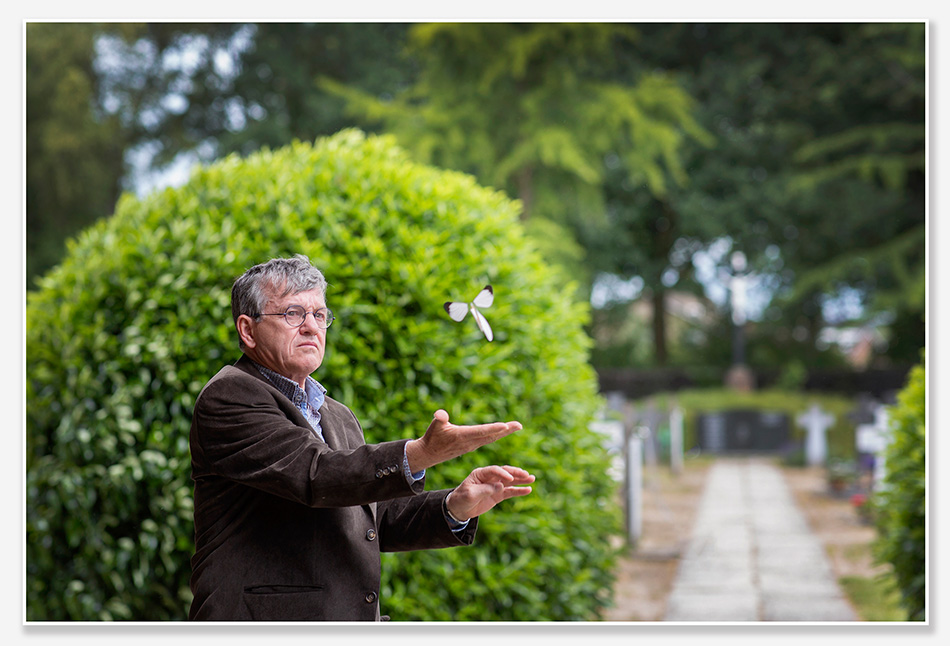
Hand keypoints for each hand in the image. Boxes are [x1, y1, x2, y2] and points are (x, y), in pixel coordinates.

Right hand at [405, 409, 521, 471]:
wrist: (429, 454)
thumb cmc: (432, 438)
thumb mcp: (434, 426)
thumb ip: (439, 419)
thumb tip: (440, 414)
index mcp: (463, 436)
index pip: (481, 431)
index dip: (493, 429)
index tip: (505, 426)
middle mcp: (470, 442)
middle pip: (491, 435)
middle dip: (505, 430)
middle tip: (519, 425)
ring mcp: (472, 445)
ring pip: (491, 438)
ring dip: (504, 432)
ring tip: (516, 426)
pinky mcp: (471, 446)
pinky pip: (487, 440)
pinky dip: (496, 435)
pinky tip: (504, 431)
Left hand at [445, 465, 534, 520]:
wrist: (458, 509)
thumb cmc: (461, 499)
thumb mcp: (470, 494)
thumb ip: (485, 489)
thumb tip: (501, 486)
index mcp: (480, 474)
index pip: (494, 470)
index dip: (502, 473)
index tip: (510, 478)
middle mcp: (489, 477)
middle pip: (505, 473)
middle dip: (516, 473)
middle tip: (526, 474)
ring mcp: (494, 486)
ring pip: (510, 481)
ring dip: (521, 480)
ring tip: (532, 478)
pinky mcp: (498, 494)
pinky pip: (510, 492)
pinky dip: (519, 490)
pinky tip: (528, 489)